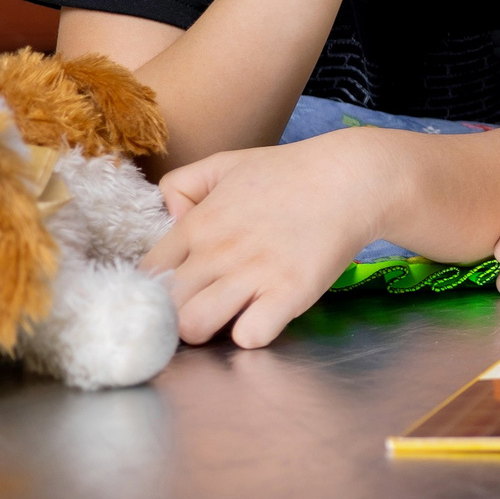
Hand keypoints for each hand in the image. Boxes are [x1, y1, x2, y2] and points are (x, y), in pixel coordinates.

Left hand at [143, 132, 388, 347]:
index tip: (178, 291)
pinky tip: (263, 318)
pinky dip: (252, 334)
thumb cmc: (291, 172)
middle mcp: (217, 252)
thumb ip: (182, 185)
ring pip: (194, 327)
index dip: (156, 290)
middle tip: (201, 309)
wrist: (352, 177)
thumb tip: (169, 220)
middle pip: (164, 308)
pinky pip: (250, 335)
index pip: (147, 275)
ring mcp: (253, 273)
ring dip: (207, 331)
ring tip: (228, 317)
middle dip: (176, 316)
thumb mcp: (226, 163)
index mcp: (197, 224)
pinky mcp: (289, 293)